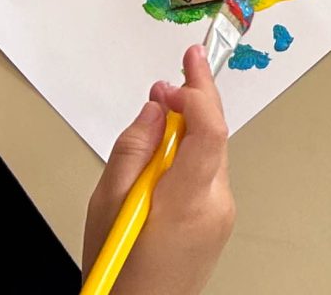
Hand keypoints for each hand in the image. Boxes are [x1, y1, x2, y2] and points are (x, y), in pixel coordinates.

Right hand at [83, 44, 235, 294]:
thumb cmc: (119, 269)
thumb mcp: (108, 204)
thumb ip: (133, 149)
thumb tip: (155, 110)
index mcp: (188, 201)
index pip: (209, 130)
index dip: (200, 90)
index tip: (190, 62)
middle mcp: (215, 206)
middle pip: (213, 137)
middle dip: (192, 104)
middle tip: (167, 84)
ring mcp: (222, 216)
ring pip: (210, 155)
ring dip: (188, 133)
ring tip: (156, 127)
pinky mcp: (220, 223)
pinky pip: (208, 175)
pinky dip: (190, 157)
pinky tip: (164, 161)